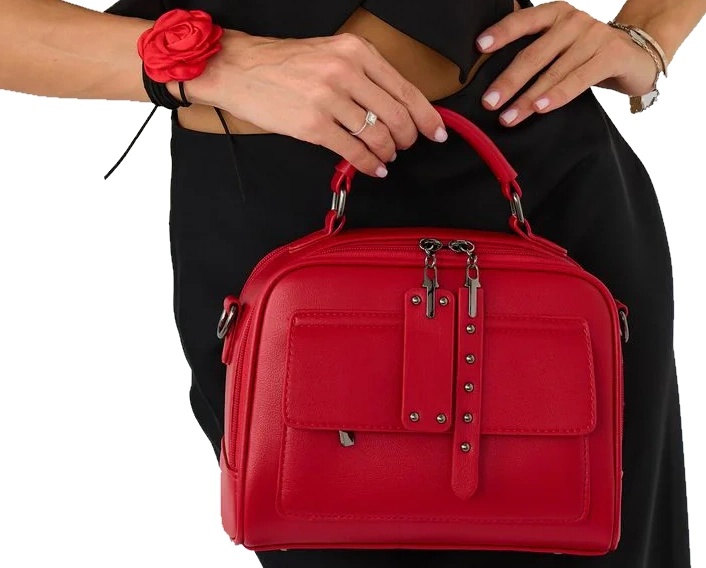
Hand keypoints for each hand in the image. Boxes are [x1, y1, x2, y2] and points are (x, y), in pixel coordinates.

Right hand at [189, 30, 447, 176]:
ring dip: (388, 153)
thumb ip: (364, 76)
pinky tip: (374, 168)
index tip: (437, 131)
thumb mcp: (331, 54)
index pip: (405, 89)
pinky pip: (354, 152)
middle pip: (397, 116)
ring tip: (387, 158)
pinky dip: (369, 165)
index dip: (426, 116)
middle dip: (408, 138)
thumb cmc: (284, 64)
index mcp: (356, 52)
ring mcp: (329, 99)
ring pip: (378, 136)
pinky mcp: (313, 125)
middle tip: (407, 147)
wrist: (239, 69)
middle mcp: (346, 72)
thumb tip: (395, 106)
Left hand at [475, 1, 659, 125]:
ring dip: (528, 98)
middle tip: (489, 102)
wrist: (638, 54)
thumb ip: (533, 48)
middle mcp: (573, 21)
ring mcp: (594, 36)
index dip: (501, 32)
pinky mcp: (611, 55)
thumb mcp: (559, 44)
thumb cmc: (587, 53)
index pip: (524, 20)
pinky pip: (578, 78)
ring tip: (508, 117)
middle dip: (508, 81)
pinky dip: (558, 95)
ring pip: (553, 72)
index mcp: (555, 14)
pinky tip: (541, 107)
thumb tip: (489, 68)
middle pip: (533, 54)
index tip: (479, 47)